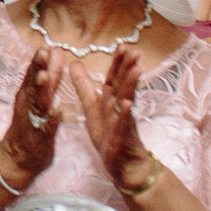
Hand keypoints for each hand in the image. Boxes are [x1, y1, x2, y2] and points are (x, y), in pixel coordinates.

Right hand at [0, 47, 67, 189]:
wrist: (16, 159)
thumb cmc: (31, 126)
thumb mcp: (39, 99)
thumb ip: (49, 77)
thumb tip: (55, 52)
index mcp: (28, 95)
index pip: (33, 74)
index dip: (39, 60)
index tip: (45, 45)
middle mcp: (27, 106)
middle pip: (32, 85)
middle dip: (37, 68)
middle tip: (43, 52)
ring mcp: (32, 122)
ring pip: (37, 103)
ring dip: (41, 89)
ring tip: (45, 76)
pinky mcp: (39, 138)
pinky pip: (46, 128)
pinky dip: (52, 120)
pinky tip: (59, 111)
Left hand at [66, 50, 155, 192]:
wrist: (123, 164)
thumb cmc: (110, 135)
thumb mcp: (93, 108)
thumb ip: (85, 87)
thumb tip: (74, 64)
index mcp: (110, 101)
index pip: (114, 78)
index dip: (117, 63)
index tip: (122, 46)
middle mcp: (119, 108)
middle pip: (123, 85)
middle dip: (128, 68)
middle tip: (134, 51)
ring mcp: (123, 122)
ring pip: (127, 100)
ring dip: (131, 86)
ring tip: (136, 70)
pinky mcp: (123, 137)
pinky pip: (124, 124)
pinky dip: (125, 114)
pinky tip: (126, 103)